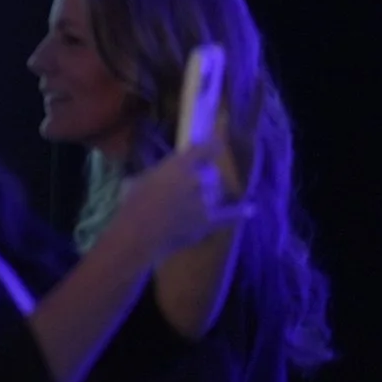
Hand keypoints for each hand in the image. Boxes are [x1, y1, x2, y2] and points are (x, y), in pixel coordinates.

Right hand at [106, 138, 255, 259]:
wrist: (138, 235)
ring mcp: (206, 202)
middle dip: (201, 178)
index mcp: (179, 166)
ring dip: (208, 194)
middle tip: (186, 187)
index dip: (210, 147)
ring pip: (215, 193)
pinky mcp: (209, 222)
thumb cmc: (131, 205)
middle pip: (209, 174)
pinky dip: (240, 212)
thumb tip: (162, 176)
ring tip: (192, 202)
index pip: (203, 149)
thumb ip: (157, 175)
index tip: (214, 145)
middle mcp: (198, 180)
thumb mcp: (138, 180)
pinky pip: (229, 215)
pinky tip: (250, 209)